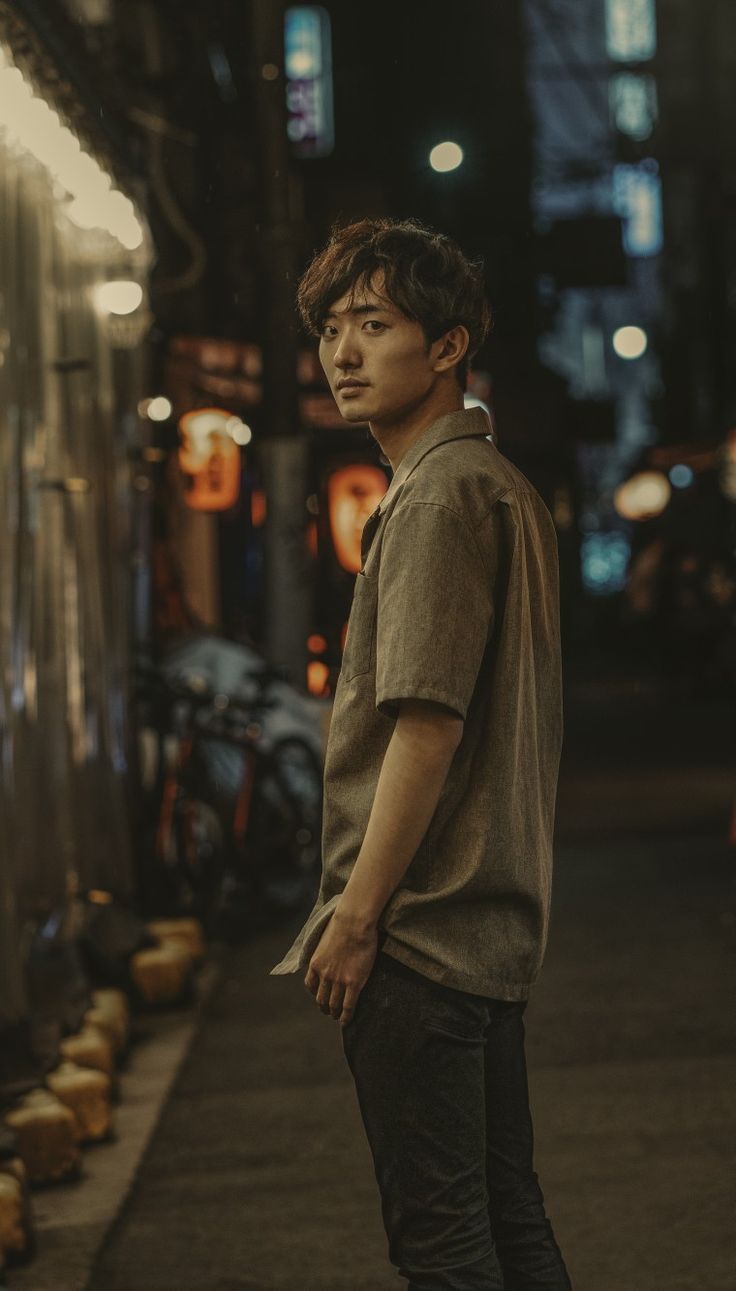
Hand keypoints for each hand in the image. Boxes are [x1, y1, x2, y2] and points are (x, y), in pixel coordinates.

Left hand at [304, 906, 377, 1027]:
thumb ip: (324, 950)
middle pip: (321, 999)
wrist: (353, 923)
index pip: (311, 986)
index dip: (315, 994)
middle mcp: (324, 975)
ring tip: (338, 1018)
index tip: (320, 997)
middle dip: (324, 1007)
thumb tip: (329, 950)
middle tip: (329, 1011)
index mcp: (315, 964)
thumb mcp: (324, 939)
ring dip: (335, 1013)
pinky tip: (346, 1021)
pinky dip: (346, 1016)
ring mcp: (338, 980)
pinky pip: (348, 1005)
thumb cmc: (342, 924)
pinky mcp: (353, 983)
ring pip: (334, 1005)